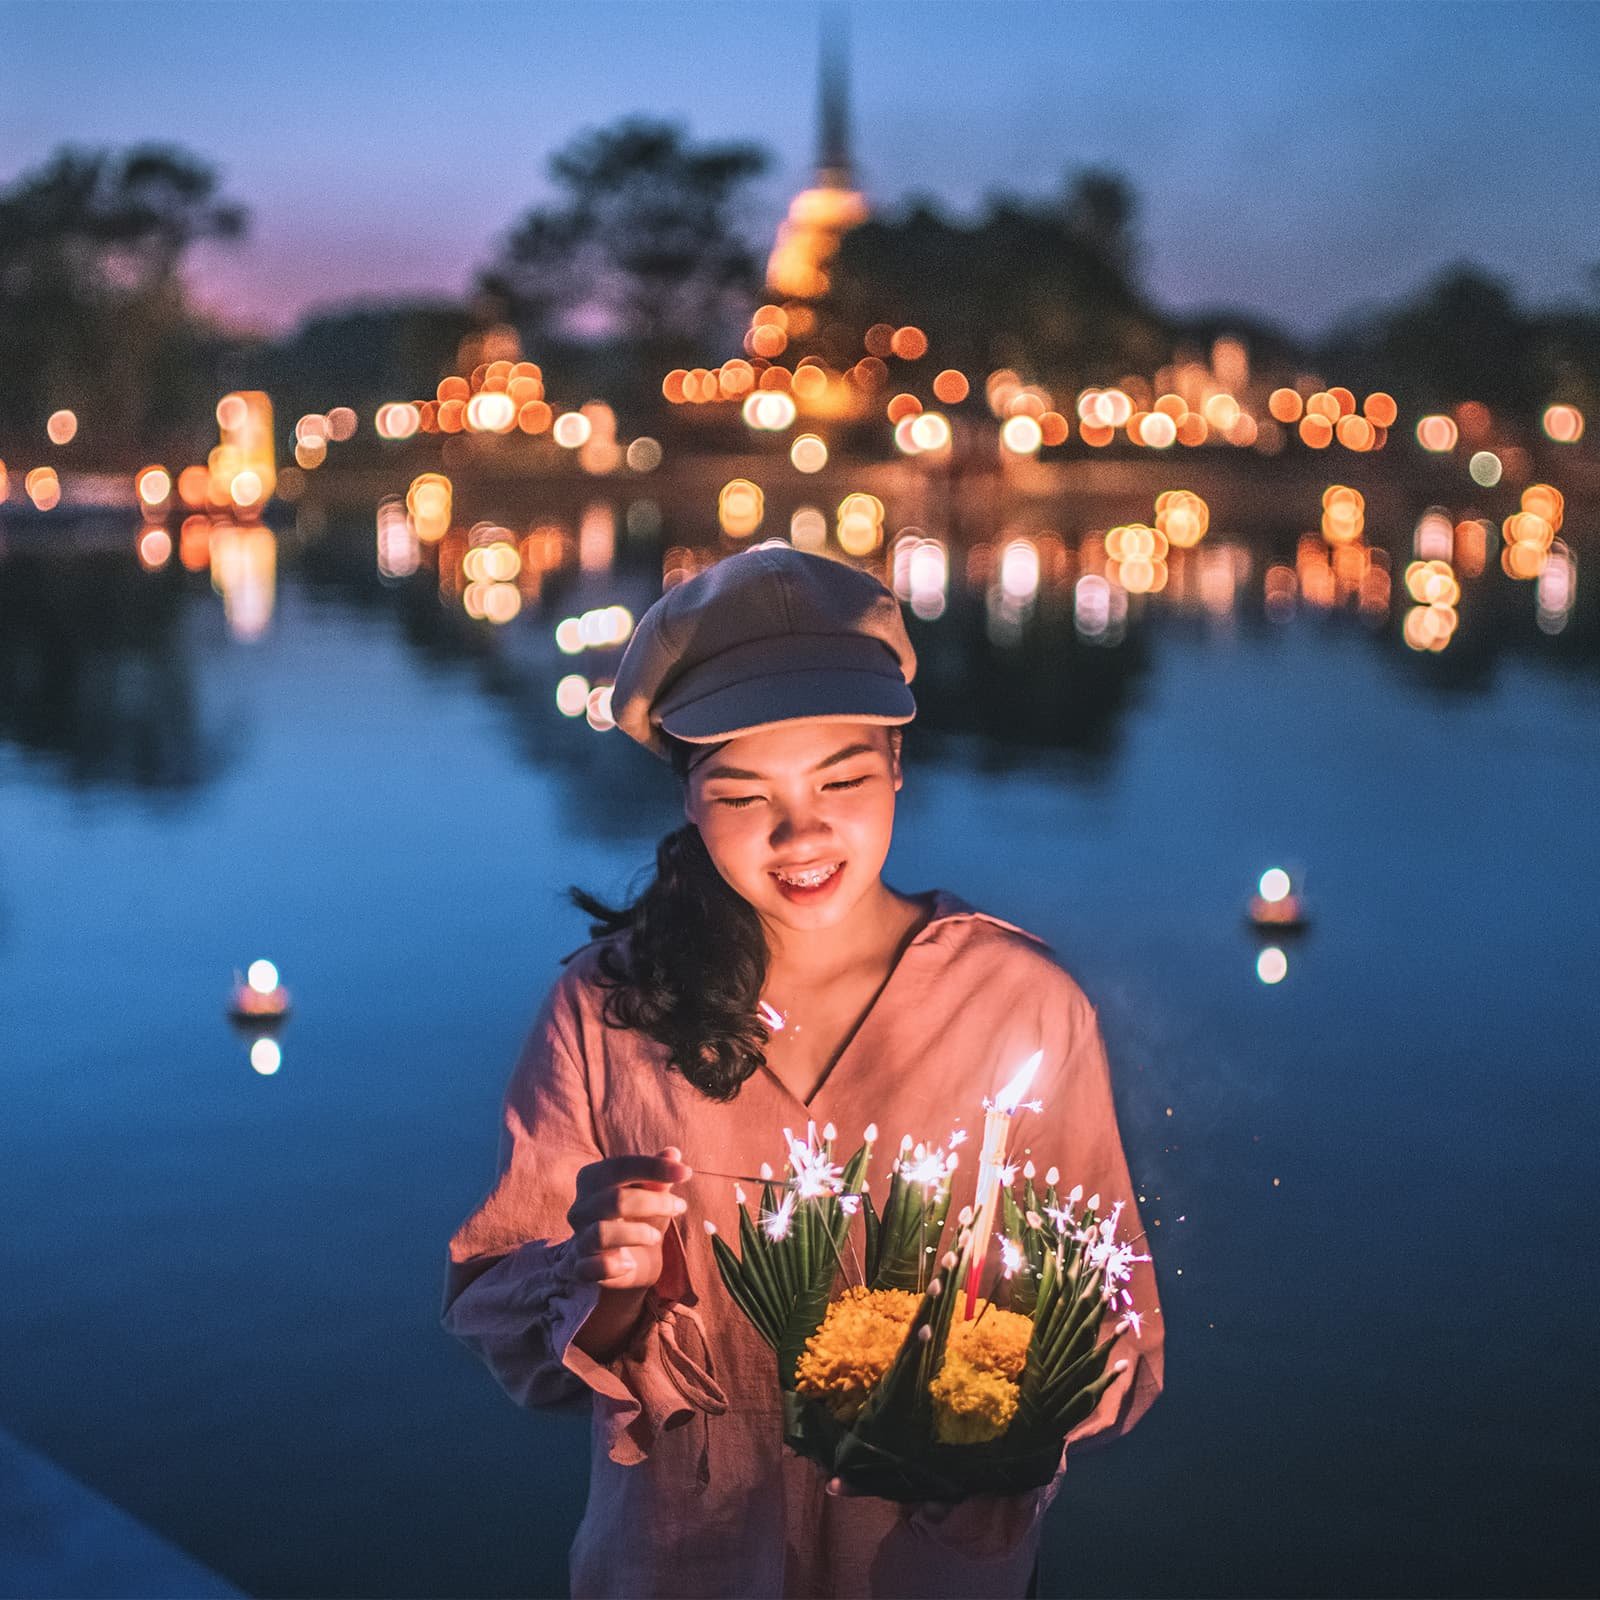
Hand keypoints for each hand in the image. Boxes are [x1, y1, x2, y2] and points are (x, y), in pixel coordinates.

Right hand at [567, 1146, 692, 1293]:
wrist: (621, 1260)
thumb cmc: (635, 1217)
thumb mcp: (650, 1193)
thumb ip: (658, 1173)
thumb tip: (673, 1153)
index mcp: (592, 1179)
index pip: (620, 1166)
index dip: (654, 1167)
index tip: (687, 1173)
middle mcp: (581, 1207)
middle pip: (615, 1200)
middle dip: (655, 1202)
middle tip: (680, 1207)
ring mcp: (579, 1239)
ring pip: (601, 1233)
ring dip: (637, 1234)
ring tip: (656, 1237)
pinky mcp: (581, 1268)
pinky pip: (591, 1267)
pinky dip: (613, 1266)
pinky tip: (629, 1264)